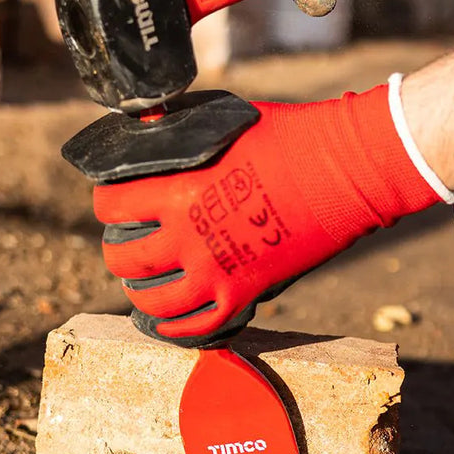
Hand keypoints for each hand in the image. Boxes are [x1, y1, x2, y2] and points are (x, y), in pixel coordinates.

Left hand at [93, 85, 440, 346]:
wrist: (348, 171)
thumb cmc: (292, 136)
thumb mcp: (226, 124)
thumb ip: (183, 136)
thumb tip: (148, 133)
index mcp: (180, 190)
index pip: (112, 205)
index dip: (105, 202)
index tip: (112, 201)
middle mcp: (190, 237)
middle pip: (125, 259)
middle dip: (115, 251)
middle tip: (124, 243)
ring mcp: (218, 271)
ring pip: (154, 303)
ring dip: (138, 294)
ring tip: (141, 285)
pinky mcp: (246, 293)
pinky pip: (199, 326)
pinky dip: (176, 329)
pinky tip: (167, 322)